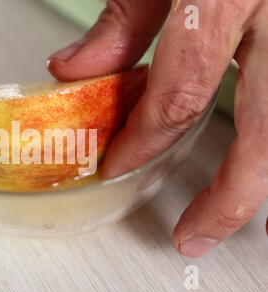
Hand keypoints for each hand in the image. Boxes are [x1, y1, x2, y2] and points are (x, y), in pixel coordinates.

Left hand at [48, 0, 267, 256]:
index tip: (117, 162)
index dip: (143, 140)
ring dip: (263, 177)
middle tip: (197, 231)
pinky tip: (257, 151)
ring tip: (239, 216)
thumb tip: (77, 71)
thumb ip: (123, 25)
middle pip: (264, 132)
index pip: (178, 96)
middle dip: (231, 196)